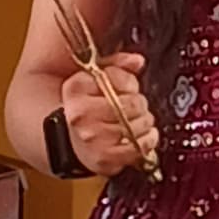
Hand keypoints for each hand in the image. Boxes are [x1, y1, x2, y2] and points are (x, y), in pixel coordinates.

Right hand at [60, 52, 158, 176]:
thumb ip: (117, 66)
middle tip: (137, 107)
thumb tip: (137, 61)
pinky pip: (138, 146)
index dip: (130, 83)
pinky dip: (148, 140)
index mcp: (76, 88)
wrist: (70, 139)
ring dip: (145, 122)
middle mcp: (81, 113)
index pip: (117, 78)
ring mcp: (92, 137)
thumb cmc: (86, 108)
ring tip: (138, 121)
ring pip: (137, 125)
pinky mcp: (104, 157)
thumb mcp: (95, 79)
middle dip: (140, 104)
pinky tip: (144, 135)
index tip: (130, 88)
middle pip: (130, 103)